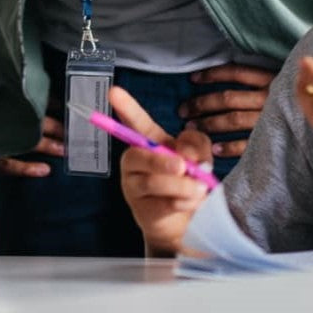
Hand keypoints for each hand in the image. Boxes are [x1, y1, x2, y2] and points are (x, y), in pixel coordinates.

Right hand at [110, 87, 213, 256]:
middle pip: (140, 155)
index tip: (113, 91)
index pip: (134, 122)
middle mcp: (134, 161)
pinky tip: (191, 203)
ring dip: (183, 186)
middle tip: (184, 167)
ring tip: (199, 190)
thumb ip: (196, 146)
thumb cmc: (190, 180)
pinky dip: (183, 203)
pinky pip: (162, 204)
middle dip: (163, 161)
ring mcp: (134, 187)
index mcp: (148, 142)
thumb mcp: (200, 156)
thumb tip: (187, 157)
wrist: (188, 221)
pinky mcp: (143, 211)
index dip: (125, 107)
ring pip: (153, 182)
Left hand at [178, 63, 276, 158]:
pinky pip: (247, 144)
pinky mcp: (274, 139)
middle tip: (183, 110)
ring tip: (190, 127)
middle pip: (228, 99)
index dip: (212, 75)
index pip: (235, 73)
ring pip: (233, 119)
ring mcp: (271, 119)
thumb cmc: (295, 97)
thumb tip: (224, 78)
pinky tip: (214, 149)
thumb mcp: (282, 81)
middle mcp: (269, 98)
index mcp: (269, 80)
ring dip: (209, 123)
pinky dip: (230, 147)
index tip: (192, 79)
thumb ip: (258, 80)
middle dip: (202, 104)